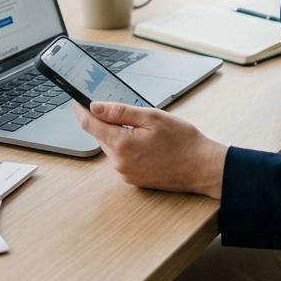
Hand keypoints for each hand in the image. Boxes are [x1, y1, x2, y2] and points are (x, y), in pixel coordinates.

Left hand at [74, 101, 228, 198]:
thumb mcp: (152, 117)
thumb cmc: (184, 141)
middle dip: (103, 121)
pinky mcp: (134, 180)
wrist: (203, 168)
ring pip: (110, 148)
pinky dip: (125, 146)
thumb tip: (96, 107)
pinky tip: (143, 140)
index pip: (90, 125)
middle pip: (100, 136)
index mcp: (122, 145)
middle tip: (113, 106)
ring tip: (138, 125)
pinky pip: (121, 159)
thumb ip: (121, 112)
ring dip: (116, 134)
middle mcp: (120, 163)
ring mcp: (126, 174)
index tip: (77, 101)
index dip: (81, 111)